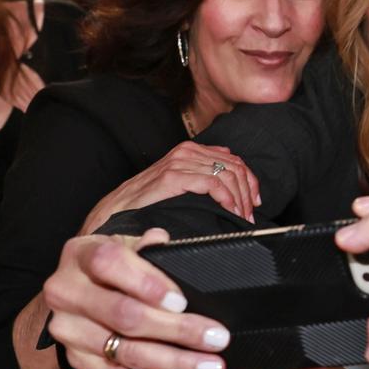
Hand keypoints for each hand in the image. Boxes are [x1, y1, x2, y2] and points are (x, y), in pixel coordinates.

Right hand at [42, 230, 230, 368]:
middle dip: (177, 329)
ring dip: (172, 362)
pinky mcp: (75, 360)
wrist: (80, 289)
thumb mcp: (128, 245)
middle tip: (216, 338)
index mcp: (82, 253)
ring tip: (209, 367)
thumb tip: (161, 242)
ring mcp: (69, 330)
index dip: (146, 282)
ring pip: (123, 351)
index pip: (109, 263)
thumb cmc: (116, 265)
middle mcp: (67, 292)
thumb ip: (147, 247)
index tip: (181, 302)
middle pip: (123, 314)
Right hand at [79, 141, 260, 233]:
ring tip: (241, 218)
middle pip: (235, 166)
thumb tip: (232, 171)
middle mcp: (186, 152)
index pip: (234, 160)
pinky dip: (228, 199)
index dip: (250, 182)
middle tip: (250, 215)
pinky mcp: (172, 177)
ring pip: (228, 174)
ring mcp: (179, 162)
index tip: (254, 203)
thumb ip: (202, 173)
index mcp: (190, 151)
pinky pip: (213, 183)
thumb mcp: (179, 183)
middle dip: (248, 192)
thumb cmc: (146, 203)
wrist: (114, 212)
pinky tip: (230, 212)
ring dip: (240, 199)